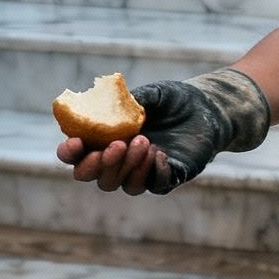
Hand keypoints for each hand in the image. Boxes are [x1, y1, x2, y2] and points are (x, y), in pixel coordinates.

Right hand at [55, 69, 270, 195]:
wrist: (207, 108)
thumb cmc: (173, 100)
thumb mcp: (151, 94)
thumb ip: (131, 100)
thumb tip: (110, 102)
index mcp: (107, 138)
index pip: (78, 154)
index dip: (70, 153)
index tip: (76, 143)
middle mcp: (120, 159)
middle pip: (95, 177)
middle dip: (98, 166)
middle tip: (115, 146)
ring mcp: (142, 171)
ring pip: (122, 185)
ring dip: (128, 167)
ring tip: (144, 141)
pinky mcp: (168, 177)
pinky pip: (155, 185)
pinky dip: (154, 173)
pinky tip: (160, 154)